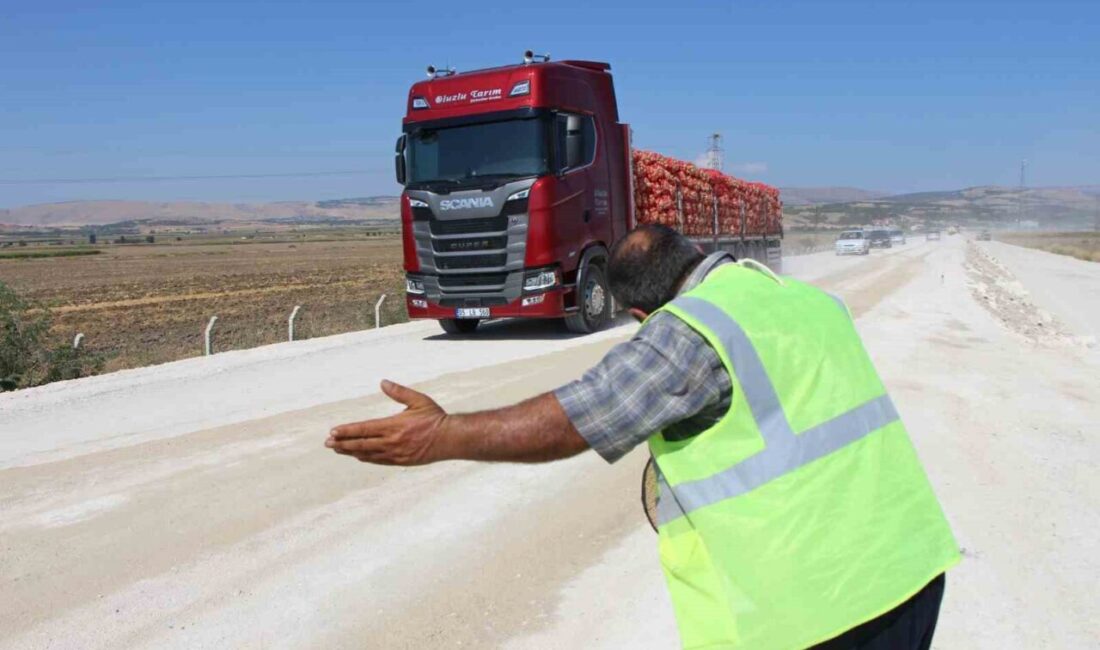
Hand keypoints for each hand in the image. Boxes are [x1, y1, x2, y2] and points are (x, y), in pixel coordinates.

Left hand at [325, 380, 447, 465]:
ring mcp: (395, 453)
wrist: (449, 439)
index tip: (334, 431)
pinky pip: (378, 460)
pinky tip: (358, 456)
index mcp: (393, 426)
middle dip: (342, 443)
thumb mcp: (418, 400)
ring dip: (350, 451)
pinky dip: (366, 458)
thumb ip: (399, 392)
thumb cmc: (435, 418)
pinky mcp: (400, 461)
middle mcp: (391, 441)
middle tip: (328, 443)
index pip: (364, 429)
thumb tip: (383, 382)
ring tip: (338, 449)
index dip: (347, 431)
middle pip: (361, 444)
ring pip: (367, 454)